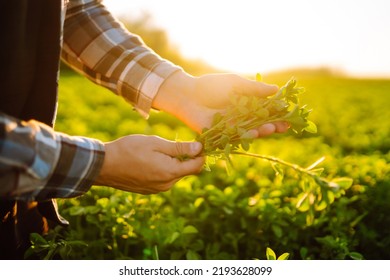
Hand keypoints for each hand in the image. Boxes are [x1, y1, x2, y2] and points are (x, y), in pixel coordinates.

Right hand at [95, 135, 203, 193]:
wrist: (104, 165)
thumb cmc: (129, 150)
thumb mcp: (156, 144)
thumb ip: (179, 148)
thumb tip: (199, 148)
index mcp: (170, 172)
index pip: (197, 166)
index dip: (201, 154)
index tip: (199, 142)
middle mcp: (166, 185)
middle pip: (186, 171)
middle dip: (186, 158)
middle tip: (176, 143)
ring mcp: (157, 189)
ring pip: (175, 175)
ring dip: (173, 163)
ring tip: (159, 151)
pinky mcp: (149, 190)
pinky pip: (164, 179)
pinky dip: (164, 169)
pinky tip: (151, 160)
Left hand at [153, 71, 288, 135]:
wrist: (188, 93)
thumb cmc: (210, 86)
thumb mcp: (235, 83)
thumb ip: (254, 88)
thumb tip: (276, 89)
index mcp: (246, 105)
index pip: (267, 112)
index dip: (278, 114)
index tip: (290, 114)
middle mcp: (241, 118)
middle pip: (261, 124)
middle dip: (274, 126)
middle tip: (285, 126)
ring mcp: (232, 128)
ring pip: (250, 132)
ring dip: (262, 131)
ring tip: (271, 128)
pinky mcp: (221, 135)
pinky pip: (235, 138)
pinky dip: (245, 137)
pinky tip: (254, 134)